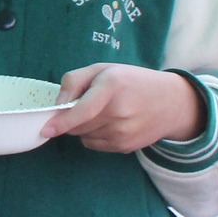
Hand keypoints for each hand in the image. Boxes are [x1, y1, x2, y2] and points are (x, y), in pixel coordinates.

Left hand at [41, 63, 206, 151]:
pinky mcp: (127, 147)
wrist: (172, 102)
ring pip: (84, 136)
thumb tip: (58, 104)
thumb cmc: (130, 81)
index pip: (83, 111)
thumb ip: (74, 81)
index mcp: (111, 87)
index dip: (61, 122)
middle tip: (82, 104)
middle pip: (78, 125)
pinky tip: (107, 122)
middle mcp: (119, 113)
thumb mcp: (101, 69)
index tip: (45, 129)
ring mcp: (125, 133)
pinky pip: (94, 144)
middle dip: (69, 118)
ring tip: (100, 111)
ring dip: (81, 126)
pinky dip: (92, 135)